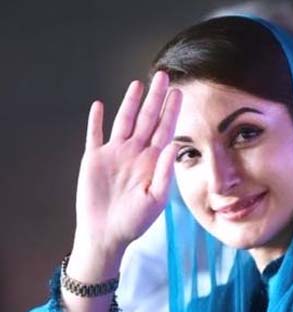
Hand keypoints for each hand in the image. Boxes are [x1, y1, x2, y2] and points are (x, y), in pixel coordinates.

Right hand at [73, 72, 181, 267]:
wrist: (106, 234)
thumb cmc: (135, 221)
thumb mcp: (156, 199)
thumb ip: (164, 172)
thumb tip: (173, 146)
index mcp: (152, 162)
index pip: (165, 130)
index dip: (171, 111)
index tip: (178, 92)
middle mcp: (135, 153)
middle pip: (147, 119)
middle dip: (155, 98)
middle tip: (163, 76)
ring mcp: (114, 154)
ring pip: (124, 121)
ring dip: (130, 103)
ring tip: (138, 84)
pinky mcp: (94, 159)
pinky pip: (94, 135)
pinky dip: (95, 121)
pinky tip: (99, 105)